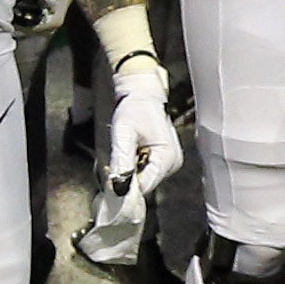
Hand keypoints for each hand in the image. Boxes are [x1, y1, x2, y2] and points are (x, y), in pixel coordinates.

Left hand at [101, 54, 180, 204]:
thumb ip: (122, 161)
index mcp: (167, 157)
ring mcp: (171, 163)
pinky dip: (135, 166)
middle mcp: (173, 164)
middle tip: (117, 156)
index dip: (126, 183)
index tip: (112, 171)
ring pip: (145, 179)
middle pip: (145, 184)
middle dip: (128, 175)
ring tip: (126, 150)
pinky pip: (147, 172)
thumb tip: (119, 188)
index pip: (145, 186)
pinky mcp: (165, 161)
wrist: (143, 95)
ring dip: (131, 170)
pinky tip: (131, 152)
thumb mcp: (124, 134)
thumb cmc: (135, 109)